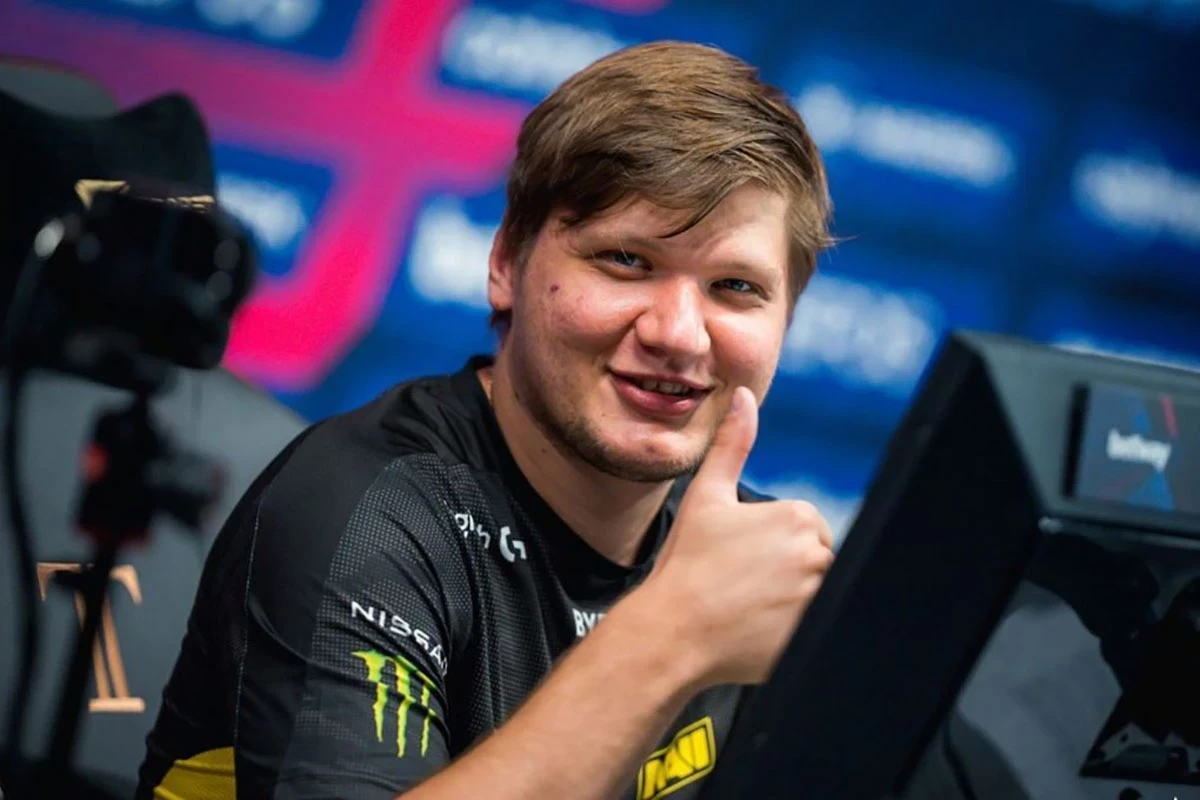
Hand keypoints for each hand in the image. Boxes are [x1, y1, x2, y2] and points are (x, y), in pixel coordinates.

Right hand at [640, 386, 834, 687]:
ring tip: (752, 610)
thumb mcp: (705, 497)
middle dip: (787, 574)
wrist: (671, 632)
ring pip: (818, 593)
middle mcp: (817, 554)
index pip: (804, 531)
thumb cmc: (685, 564)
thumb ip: (732, 445)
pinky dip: (795, 628)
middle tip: (744, 588)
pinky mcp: (815, 633)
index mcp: (798, 516)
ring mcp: (819, 597)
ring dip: (794, 601)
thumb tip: (744, 396)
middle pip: (815, 562)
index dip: (772, 548)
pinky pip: (818, 625)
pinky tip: (761, 631)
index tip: (741, 563)